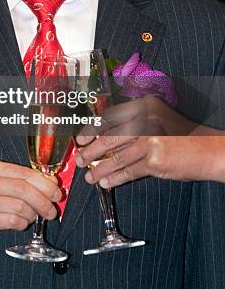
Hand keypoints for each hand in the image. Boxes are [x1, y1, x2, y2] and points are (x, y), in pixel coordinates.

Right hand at [0, 158, 61, 245]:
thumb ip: (20, 180)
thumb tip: (52, 184)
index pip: (22, 173)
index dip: (44, 183)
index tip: (56, 192)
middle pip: (22, 189)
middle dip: (43, 200)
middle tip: (52, 210)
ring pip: (19, 206)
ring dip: (32, 214)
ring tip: (33, 216)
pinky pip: (12, 221)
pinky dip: (22, 223)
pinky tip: (21, 223)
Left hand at [75, 96, 224, 185]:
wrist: (208, 149)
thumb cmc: (181, 135)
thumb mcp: (156, 119)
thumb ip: (133, 123)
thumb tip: (103, 138)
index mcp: (143, 106)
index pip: (110, 117)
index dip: (92, 129)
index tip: (80, 138)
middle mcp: (145, 120)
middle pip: (109, 137)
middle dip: (91, 150)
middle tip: (80, 159)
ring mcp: (149, 140)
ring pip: (116, 157)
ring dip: (100, 168)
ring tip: (90, 176)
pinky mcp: (154, 161)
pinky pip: (128, 171)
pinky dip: (115, 178)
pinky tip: (106, 182)